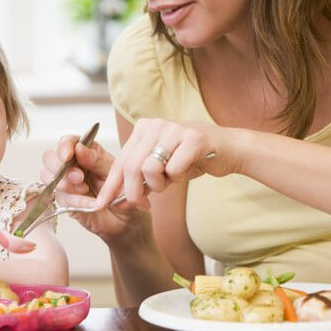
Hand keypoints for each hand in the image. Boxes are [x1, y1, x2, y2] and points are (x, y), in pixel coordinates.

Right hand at [42, 134, 144, 243]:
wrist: (128, 218)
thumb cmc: (124, 191)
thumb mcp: (116, 171)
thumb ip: (97, 160)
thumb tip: (79, 147)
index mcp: (87, 152)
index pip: (67, 142)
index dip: (64, 146)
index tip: (68, 155)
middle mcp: (73, 165)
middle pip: (50, 157)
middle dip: (60, 166)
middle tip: (79, 177)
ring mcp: (67, 183)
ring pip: (48, 177)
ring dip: (65, 183)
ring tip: (84, 189)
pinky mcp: (65, 201)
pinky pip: (60, 198)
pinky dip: (75, 200)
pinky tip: (88, 203)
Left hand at [95, 119, 238, 209]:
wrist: (229, 149)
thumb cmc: (192, 158)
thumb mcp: (161, 167)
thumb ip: (141, 178)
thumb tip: (116, 200)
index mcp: (144, 128)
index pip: (120, 160)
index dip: (110, 185)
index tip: (101, 204)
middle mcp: (156, 125)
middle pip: (131, 167)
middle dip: (132, 193)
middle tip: (141, 206)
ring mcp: (174, 129)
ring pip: (149, 168)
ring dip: (158, 185)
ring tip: (170, 181)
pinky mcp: (193, 139)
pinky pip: (174, 170)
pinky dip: (178, 178)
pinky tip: (187, 171)